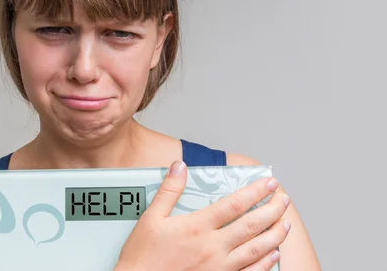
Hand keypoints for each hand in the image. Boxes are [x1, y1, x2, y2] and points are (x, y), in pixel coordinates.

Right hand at [114, 160, 289, 270]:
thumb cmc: (143, 255)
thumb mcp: (151, 218)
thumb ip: (169, 190)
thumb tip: (180, 167)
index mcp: (196, 227)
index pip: (234, 204)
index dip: (255, 192)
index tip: (268, 183)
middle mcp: (212, 247)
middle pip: (251, 225)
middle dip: (272, 210)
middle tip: (283, 199)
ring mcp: (218, 267)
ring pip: (256, 249)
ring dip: (274, 234)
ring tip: (284, 223)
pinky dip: (265, 263)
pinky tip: (273, 254)